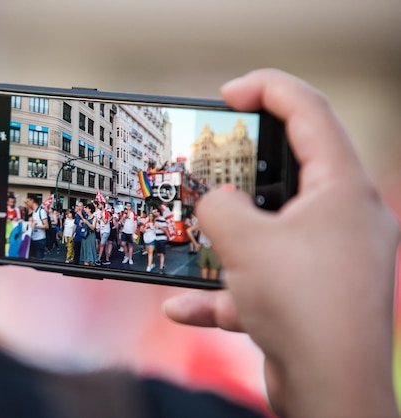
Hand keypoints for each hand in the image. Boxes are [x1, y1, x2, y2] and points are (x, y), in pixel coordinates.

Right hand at [163, 69, 398, 417]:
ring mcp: (330, 257)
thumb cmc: (303, 308)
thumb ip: (218, 206)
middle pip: (293, 169)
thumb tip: (214, 201)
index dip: (267, 88)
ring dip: (230, 235)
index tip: (229, 93)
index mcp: (343, 190)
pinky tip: (184, 307)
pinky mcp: (313, 293)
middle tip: (212, 159)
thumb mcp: (245, 242)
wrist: (330, 391)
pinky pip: (264, 278)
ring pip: (273, 228)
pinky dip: (226, 288)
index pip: (310, 112)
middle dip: (244, 167)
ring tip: (199, 233)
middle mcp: (345, 218)